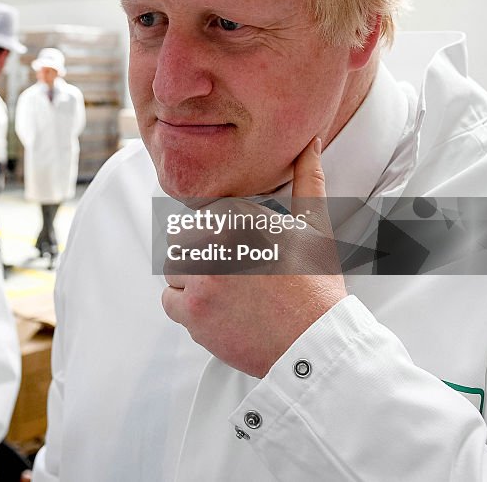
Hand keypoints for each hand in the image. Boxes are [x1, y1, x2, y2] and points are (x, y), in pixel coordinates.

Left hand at [160, 137, 346, 377]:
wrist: (317, 343)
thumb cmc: (316, 285)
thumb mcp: (314, 226)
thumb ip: (308, 180)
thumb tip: (311, 143)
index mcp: (240, 216)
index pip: (203, 215)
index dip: (219, 236)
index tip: (239, 255)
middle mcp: (216, 242)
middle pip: (183, 240)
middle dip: (203, 257)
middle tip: (235, 279)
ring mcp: (202, 277)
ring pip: (173, 270)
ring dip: (192, 282)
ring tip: (227, 296)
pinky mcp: (193, 312)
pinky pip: (169, 302)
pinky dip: (187, 309)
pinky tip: (217, 313)